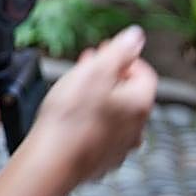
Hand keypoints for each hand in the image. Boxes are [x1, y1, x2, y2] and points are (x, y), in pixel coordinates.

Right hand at [25, 26, 155, 189]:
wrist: (52, 160)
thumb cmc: (69, 118)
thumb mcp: (93, 72)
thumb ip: (118, 51)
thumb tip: (135, 36)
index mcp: (138, 103)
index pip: (144, 73)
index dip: (123, 57)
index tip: (103, 51)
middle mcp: (136, 127)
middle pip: (129, 94)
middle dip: (108, 77)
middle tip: (85, 67)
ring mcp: (120, 146)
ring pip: (114, 115)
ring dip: (98, 99)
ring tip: (74, 91)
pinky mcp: (102, 159)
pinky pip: (100, 134)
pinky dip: (89, 122)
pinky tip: (71, 118)